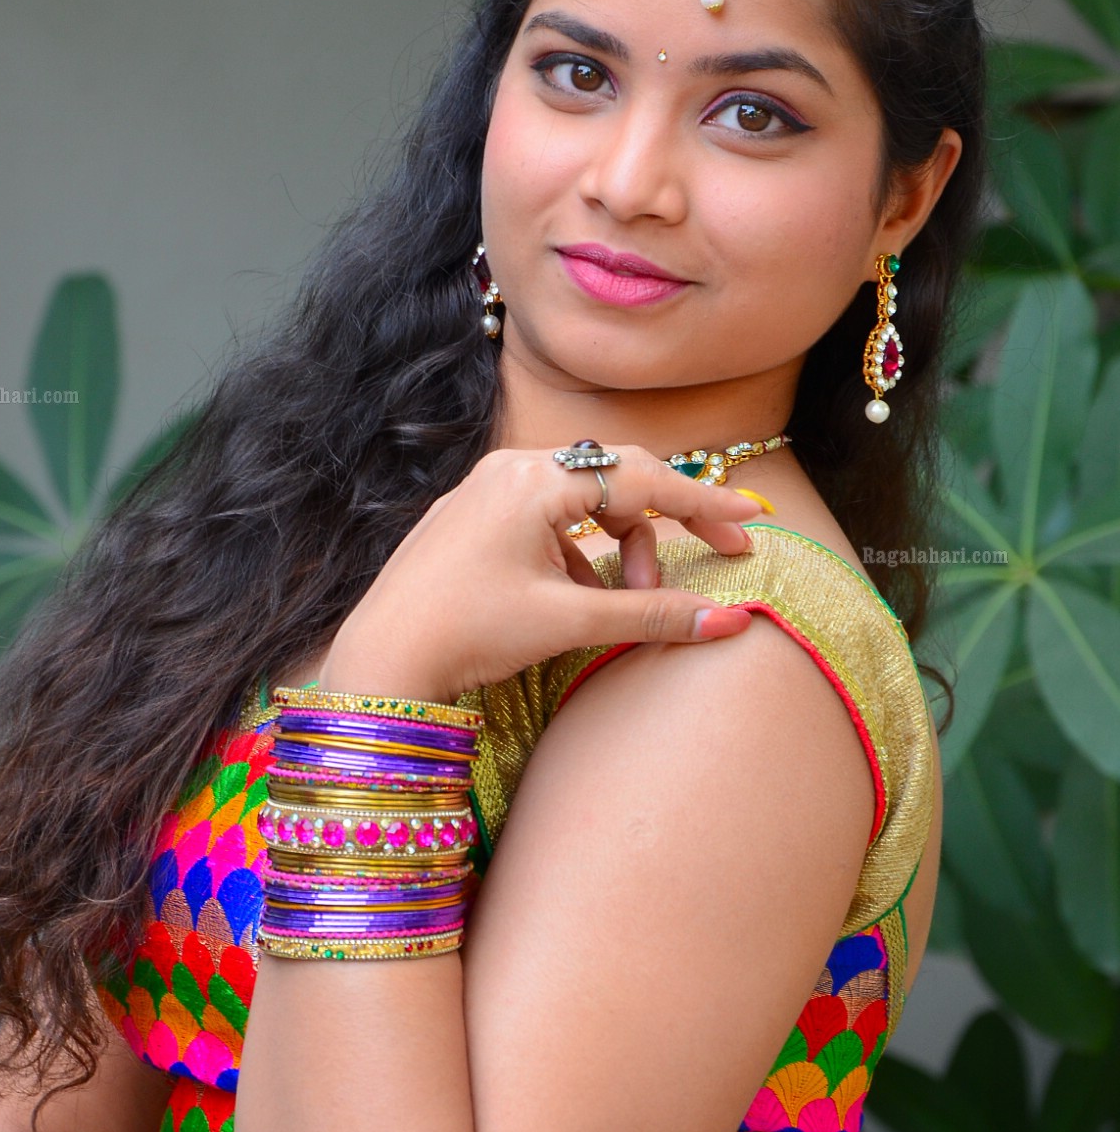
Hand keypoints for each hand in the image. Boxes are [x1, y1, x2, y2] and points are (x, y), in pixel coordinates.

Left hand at [315, 445, 764, 701]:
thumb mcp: (567, 622)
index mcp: (533, 480)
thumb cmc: (466, 633)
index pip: (642, 479)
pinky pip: (546, 519)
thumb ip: (651, 615)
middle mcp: (509, 469)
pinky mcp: (472, 518)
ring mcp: (486, 491)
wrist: (380, 661)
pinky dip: (578, 554)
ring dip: (619, 548)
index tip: (750, 520)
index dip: (704, 502)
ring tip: (624, 602)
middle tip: (715, 556)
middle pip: (616, 479)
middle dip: (665, 523)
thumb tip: (728, 621)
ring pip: (582, 502)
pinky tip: (577, 601)